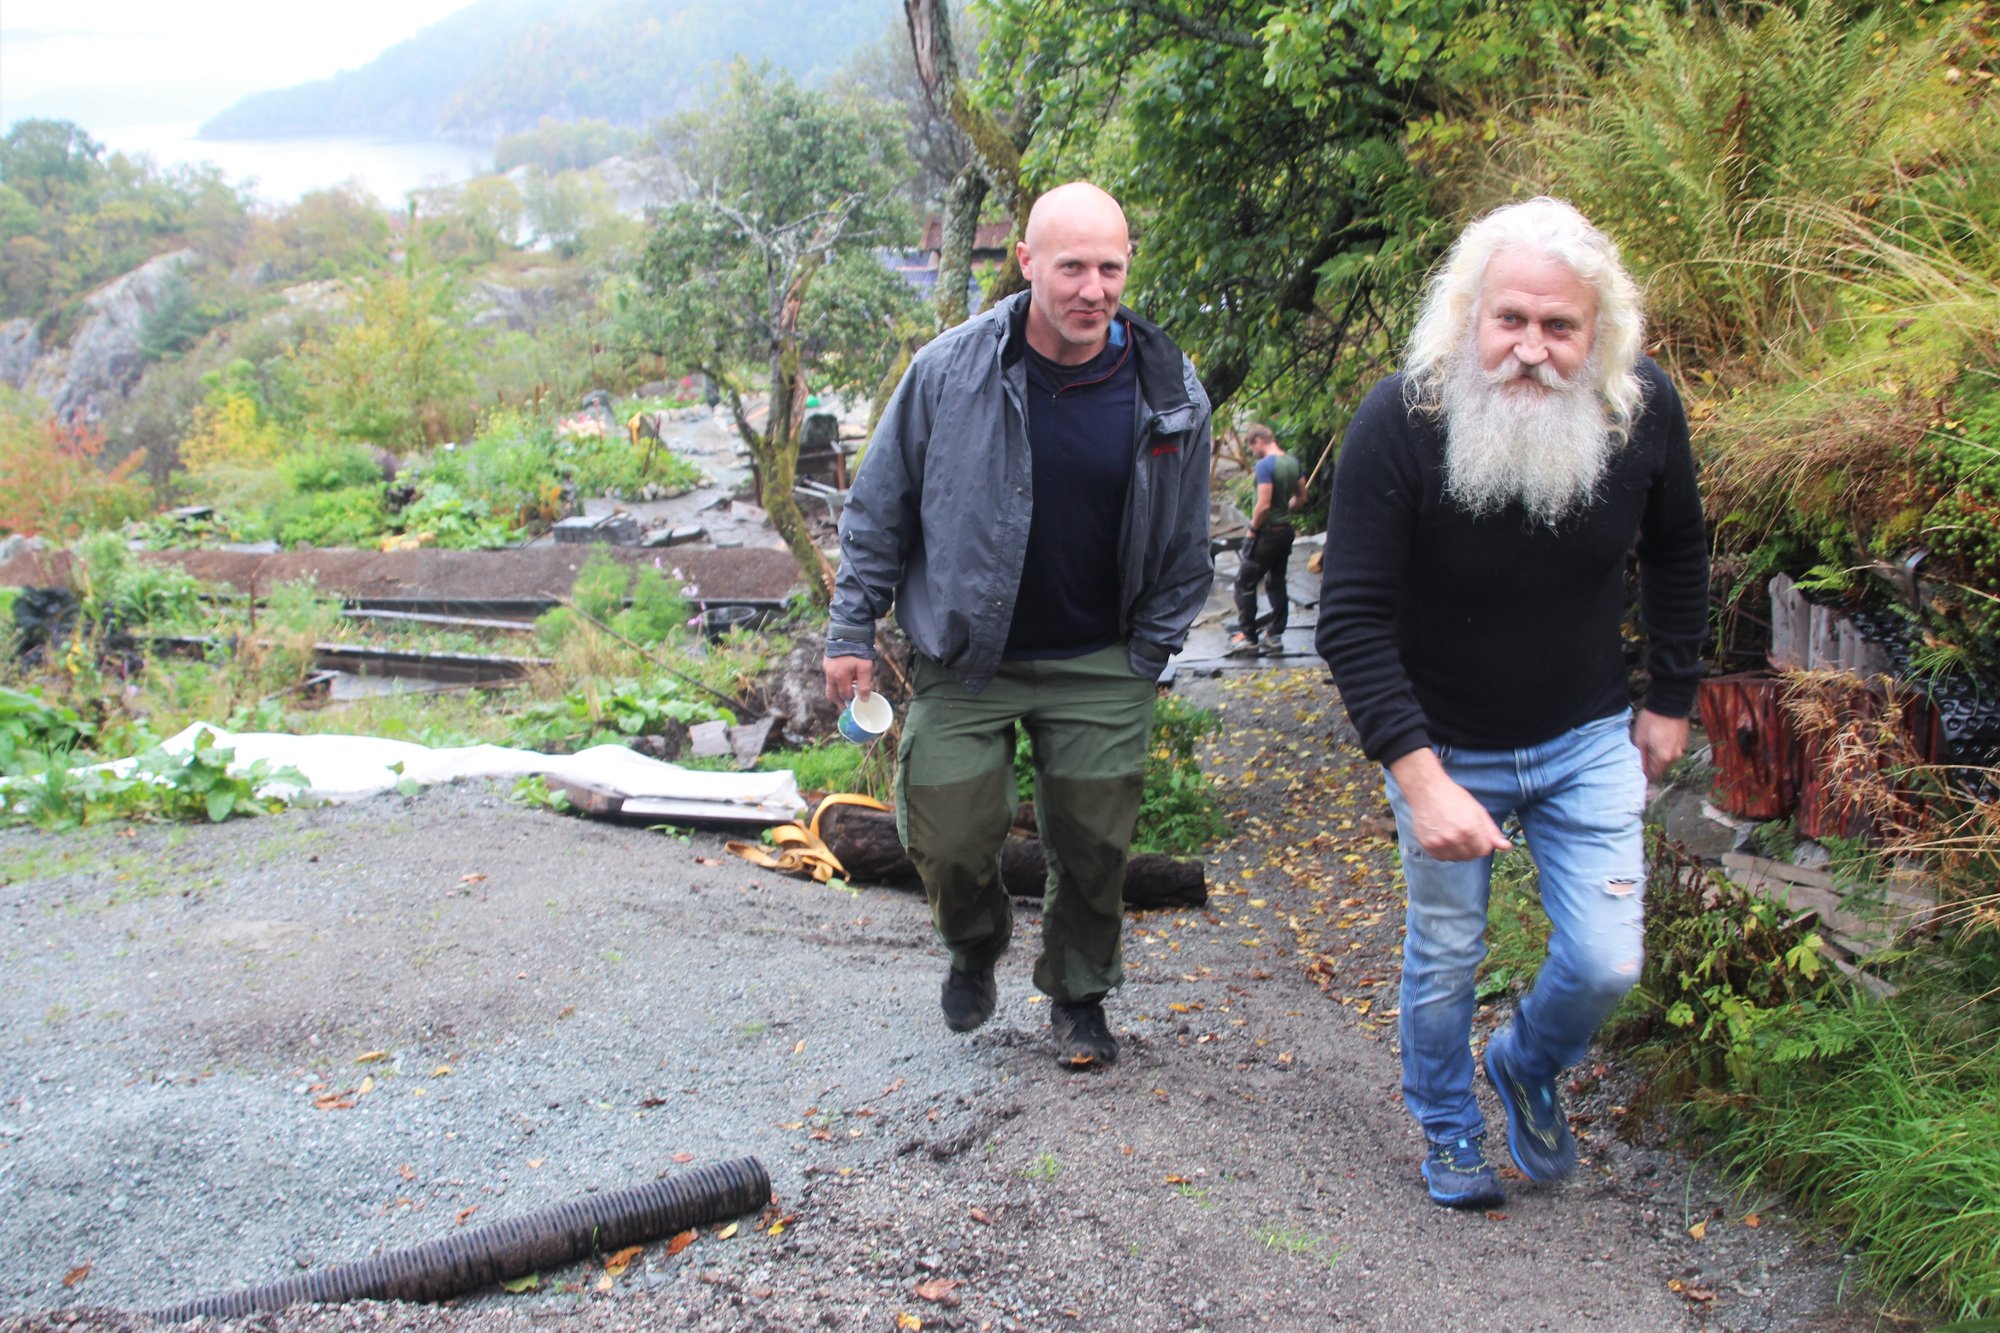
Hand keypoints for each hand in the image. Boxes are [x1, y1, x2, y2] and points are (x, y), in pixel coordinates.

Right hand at [823, 654, 873, 706]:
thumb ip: (864, 684)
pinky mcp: (827, 662)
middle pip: (832, 694)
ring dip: (837, 691)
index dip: (851, 700)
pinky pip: (830, 677)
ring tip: (847, 693)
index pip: (844, 695)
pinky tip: (844, 680)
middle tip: (847, 705)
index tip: (857, 703)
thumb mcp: (865, 667)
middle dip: (839, 701)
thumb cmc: (858, 650)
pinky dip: (836, 682)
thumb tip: (863, 699)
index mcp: (839, 677)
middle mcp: (830, 674)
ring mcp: (827, 668)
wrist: (849, 632)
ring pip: (830, 686)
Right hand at [1387, 748, 1511, 861]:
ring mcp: (1440, 843)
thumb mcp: (1477, 810)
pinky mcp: (1428, 845)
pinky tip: (1443, 837)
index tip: (1477, 835)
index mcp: (1470, 829)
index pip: (1484, 851)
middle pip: (1471, 856)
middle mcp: (1455, 838)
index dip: (1483, 843)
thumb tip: (1506, 847)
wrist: (1427, 790)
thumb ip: (1492, 831)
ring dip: (1458, 850)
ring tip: (1453, 834)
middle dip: (1471, 847)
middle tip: (1464, 832)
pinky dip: (1445, 851)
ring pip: (1456, 858)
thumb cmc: (1454, 797)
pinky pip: (1442, 858)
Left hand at [1632, 709, 1688, 783]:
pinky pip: (1673, 749)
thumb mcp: (1639, 739)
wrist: (1668, 704)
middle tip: (1643, 757)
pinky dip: (1666, 748)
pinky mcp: (1684, 740)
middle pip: (1662, 767)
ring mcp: (1681, 748)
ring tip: (1651, 744)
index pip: (1654, 774)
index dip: (1646, 775)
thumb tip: (1641, 768)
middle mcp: (1674, 756)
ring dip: (1659, 756)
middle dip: (1652, 765)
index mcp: (1663, 758)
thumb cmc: (1651, 721)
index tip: (1640, 773)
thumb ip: (1641, 756)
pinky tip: (1659, 739)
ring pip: (1668, 758)